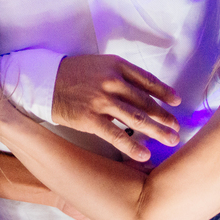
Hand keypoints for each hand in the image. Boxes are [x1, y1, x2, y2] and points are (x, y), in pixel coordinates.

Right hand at [51, 54, 179, 161]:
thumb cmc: (72, 74)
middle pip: (146, 102)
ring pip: (136, 119)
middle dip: (164, 116)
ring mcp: (101, 100)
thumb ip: (120, 76)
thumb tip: (142, 94)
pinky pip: (116, 135)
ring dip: (157, 131)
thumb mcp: (99, 65)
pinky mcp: (90, 119)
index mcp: (115, 65)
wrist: (43, 82)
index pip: (147, 80)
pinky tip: (145, 154)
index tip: (176, 101)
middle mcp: (111, 81)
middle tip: (177, 127)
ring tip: (171, 140)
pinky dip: (132, 146)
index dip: (164, 92)